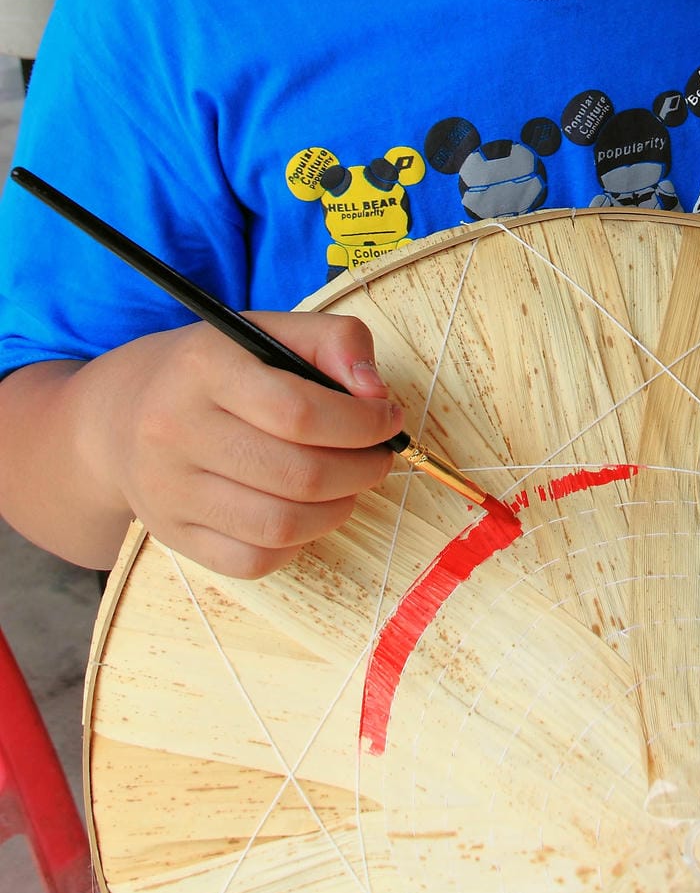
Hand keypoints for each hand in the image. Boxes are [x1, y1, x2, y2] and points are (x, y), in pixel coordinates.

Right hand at [81, 311, 403, 577]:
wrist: (119, 417)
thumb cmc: (213, 371)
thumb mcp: (267, 331)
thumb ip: (334, 342)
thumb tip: (376, 395)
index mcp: (204, 367)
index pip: (300, 411)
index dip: (362, 423)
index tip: (388, 419)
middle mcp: (175, 430)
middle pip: (298, 474)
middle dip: (362, 470)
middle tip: (379, 457)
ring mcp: (168, 491)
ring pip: (280, 526)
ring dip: (338, 509)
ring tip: (350, 484)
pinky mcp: (172, 535)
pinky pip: (253, 561)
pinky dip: (298, 543)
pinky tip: (307, 512)